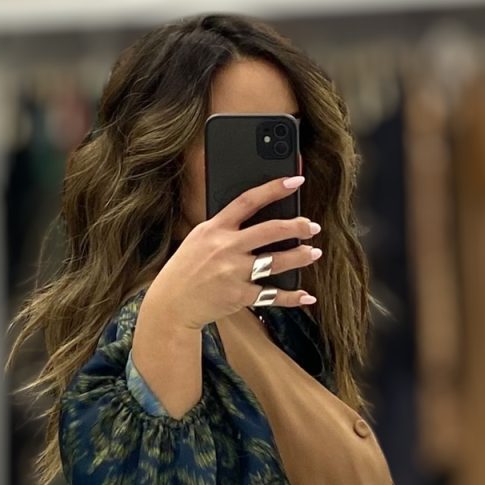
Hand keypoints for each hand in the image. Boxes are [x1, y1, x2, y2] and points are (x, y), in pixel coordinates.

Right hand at [144, 174, 320, 331]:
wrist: (171, 304)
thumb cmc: (186, 269)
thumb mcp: (199, 239)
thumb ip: (223, 227)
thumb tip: (254, 216)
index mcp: (215, 228)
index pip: (248, 200)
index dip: (274, 188)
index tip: (296, 180)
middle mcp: (226, 247)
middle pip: (270, 230)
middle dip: (296, 226)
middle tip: (312, 226)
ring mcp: (233, 272)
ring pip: (276, 261)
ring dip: (300, 257)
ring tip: (313, 253)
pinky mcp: (238, 295)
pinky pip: (271, 295)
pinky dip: (291, 297)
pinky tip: (306, 296)